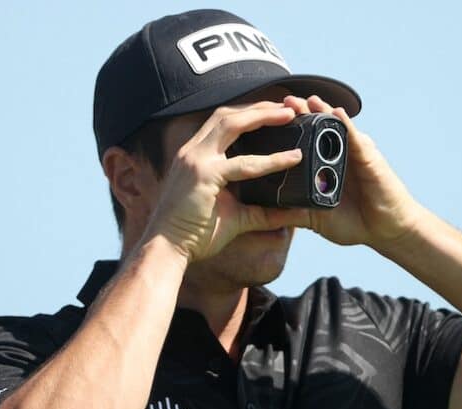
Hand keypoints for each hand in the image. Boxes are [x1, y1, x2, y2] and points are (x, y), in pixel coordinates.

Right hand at [142, 101, 304, 261]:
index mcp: (196, 155)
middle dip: (258, 106)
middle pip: (227, 115)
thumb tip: (293, 215)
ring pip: (231, 124)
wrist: (168, 248)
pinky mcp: (204, 176)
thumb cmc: (196, 233)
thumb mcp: (235, 217)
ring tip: (289, 115)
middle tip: (288, 106)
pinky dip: (271, 160)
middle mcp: (193, 151)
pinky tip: (292, 158)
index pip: (222, 122)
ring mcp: (196, 161)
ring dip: (262, 116)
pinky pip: (244, 164)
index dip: (249, 113)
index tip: (274, 111)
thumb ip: (263, 212)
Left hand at [283, 95, 418, 248]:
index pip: (305, 143)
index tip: (269, 120)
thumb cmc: (356, 223)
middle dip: (302, 113)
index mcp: (325, 167)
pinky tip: (336, 113)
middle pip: (319, 129)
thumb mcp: (317, 218)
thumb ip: (295, 213)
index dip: (290, 130)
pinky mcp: (369, 157)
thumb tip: (266, 215)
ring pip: (336, 127)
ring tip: (307, 100)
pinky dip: (346, 125)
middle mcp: (339, 156)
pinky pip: (356, 138)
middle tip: (284, 101)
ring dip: (321, 111)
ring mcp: (355, 154)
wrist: (386, 231)